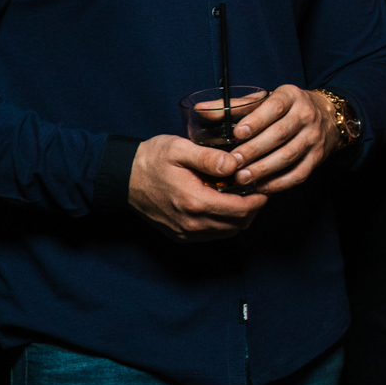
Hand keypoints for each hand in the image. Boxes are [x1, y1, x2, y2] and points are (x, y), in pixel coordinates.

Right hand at [127, 133, 268, 240]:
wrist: (123, 178)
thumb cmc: (152, 160)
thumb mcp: (179, 149)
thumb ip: (208, 158)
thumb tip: (234, 164)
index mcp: (195, 202)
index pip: (240, 210)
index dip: (258, 200)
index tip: (262, 186)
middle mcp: (192, 224)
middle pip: (238, 224)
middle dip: (252, 208)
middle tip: (255, 189)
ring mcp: (185, 233)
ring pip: (227, 232)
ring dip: (239, 217)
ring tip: (240, 195)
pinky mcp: (180, 236)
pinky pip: (213, 235)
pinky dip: (224, 223)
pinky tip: (223, 204)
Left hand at [223, 84, 342, 194]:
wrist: (327, 116)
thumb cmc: (286, 108)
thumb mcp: (265, 100)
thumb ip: (235, 106)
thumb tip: (200, 110)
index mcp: (291, 96)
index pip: (274, 107)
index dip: (256, 121)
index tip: (237, 134)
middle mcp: (306, 115)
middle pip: (279, 134)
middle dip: (254, 150)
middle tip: (232, 163)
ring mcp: (314, 138)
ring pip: (288, 156)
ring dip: (263, 169)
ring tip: (242, 178)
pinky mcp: (317, 157)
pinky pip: (299, 174)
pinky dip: (279, 183)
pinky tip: (261, 187)